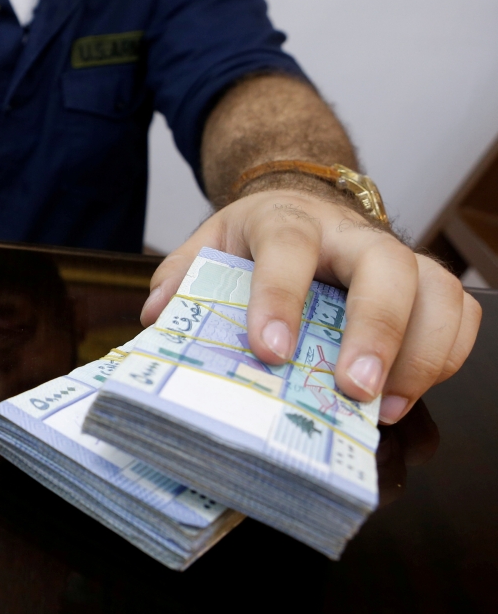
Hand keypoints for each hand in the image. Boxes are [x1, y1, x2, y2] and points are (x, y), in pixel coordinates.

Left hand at [141, 188, 481, 423]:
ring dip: (421, 353)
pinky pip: (457, 310)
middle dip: (376, 330)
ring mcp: (394, 256)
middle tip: (353, 390)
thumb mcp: (209, 244)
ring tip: (383, 407)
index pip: (287, 249)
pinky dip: (446, 354)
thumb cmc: (255, 238)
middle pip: (385, 266)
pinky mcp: (422, 282)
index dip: (280, 298)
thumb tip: (157, 316)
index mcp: (286, 221)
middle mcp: (349, 234)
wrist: (299, 207)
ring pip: (436, 288)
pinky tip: (407, 392)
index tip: (270, 351)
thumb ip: (181, 276)